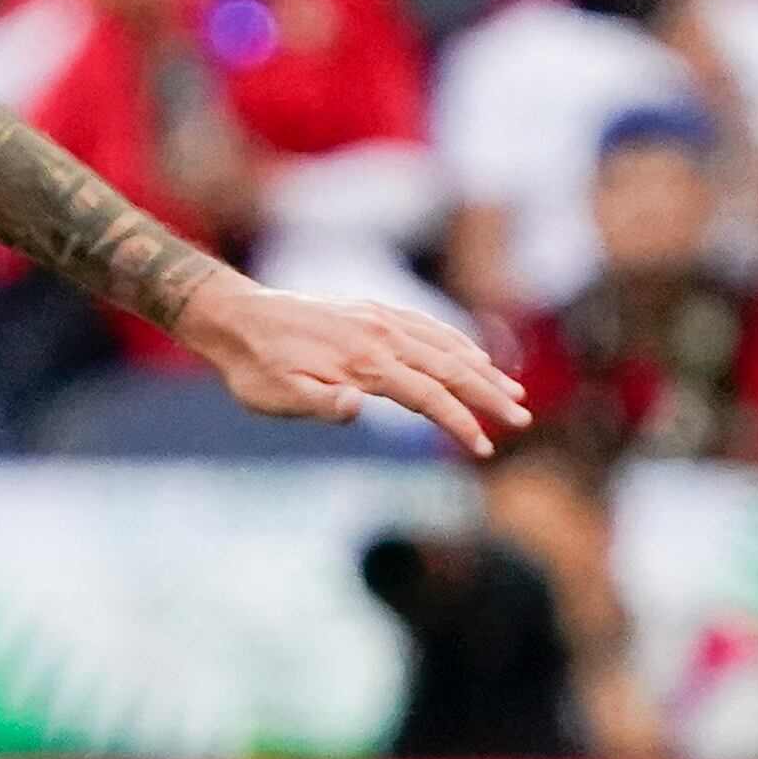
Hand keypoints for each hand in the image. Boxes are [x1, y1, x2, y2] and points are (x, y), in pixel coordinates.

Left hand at [180, 277, 529, 457]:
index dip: (459, 423)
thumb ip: (318, 403)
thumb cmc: (254, 367)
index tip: (483, 448)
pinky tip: (474, 355)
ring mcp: (380, 319)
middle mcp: (381, 336)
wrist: (236, 317)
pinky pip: (428, 325)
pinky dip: (459, 341)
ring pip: (446, 344)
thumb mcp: (275, 396)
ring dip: (483, 368)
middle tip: (521, 419)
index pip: (428, 397)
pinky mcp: (374, 310)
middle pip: (450, 368)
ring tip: (512, 391)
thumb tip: (355, 407)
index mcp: (363, 364)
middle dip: (489, 396)